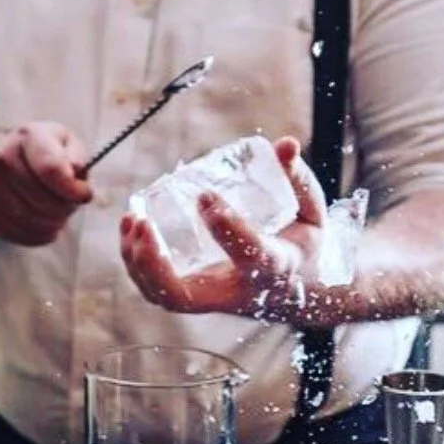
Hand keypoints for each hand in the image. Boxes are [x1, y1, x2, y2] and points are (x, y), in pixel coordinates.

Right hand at [0, 121, 92, 245]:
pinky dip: (40, 234)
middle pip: (45, 200)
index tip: (84, 194)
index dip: (73, 189)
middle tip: (70, 202)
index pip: (51, 170)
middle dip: (66, 206)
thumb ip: (76, 154)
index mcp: (28, 137)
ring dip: (54, 223)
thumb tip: (76, 169)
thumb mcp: (66, 141)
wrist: (2, 162)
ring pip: (34, 221)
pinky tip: (45, 222)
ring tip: (58, 212)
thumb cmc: (43, 152)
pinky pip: (22, 235)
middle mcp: (2, 160)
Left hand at [120, 137, 330, 322]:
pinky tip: (131, 230)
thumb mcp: (311, 214)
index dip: (226, 226)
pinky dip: (138, 266)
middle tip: (144, 223)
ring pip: (165, 296)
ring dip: (139, 263)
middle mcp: (238, 291)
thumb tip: (285, 143)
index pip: (251, 253)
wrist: (299, 294)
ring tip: (133, 220)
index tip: (205, 195)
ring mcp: (213, 299)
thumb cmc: (301, 247)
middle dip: (156, 264)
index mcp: (274, 267)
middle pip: (186, 295)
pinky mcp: (198, 297)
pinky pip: (160, 291)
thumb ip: (297, 180)